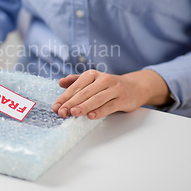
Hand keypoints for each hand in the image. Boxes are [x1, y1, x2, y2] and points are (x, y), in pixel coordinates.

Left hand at [53, 69, 171, 118]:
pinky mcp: (123, 99)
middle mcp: (103, 80)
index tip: (56, 107)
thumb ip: (76, 81)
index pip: (76, 86)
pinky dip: (100, 111)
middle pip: (85, 93)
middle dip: (71, 103)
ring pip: (97, 99)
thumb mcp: (92, 80)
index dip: (64, 97)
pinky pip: (110, 106)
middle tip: (62, 112)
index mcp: (92, 74)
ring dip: (84, 106)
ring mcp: (114, 89)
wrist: (135, 86)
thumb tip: (60, 83)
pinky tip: (91, 116)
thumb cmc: (109, 85)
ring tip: (73, 113)